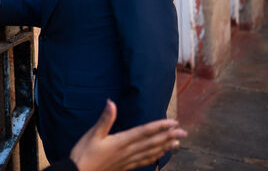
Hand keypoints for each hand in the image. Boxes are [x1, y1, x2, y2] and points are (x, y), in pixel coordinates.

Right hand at [69, 100, 186, 170]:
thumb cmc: (84, 154)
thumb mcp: (92, 134)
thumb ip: (105, 119)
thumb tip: (111, 102)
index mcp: (120, 141)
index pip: (144, 132)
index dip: (159, 126)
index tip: (173, 122)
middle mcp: (127, 151)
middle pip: (151, 143)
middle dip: (168, 137)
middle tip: (183, 132)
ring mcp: (127, 161)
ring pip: (150, 153)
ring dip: (164, 147)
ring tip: (176, 143)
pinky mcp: (124, 167)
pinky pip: (143, 162)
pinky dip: (154, 158)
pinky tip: (159, 156)